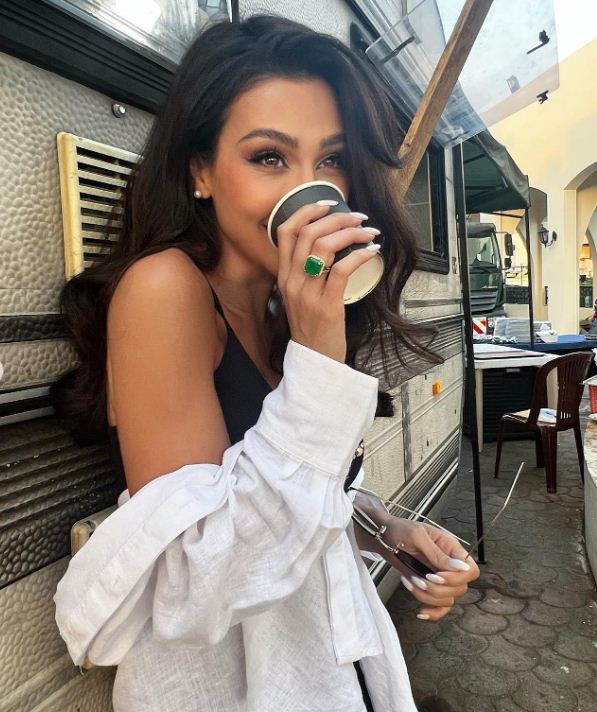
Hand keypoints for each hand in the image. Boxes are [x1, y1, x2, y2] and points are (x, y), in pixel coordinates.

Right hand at [276, 203, 380, 362]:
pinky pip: (342, 269)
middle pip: (308, 233)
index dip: (307, 211)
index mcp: (284, 276)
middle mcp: (292, 281)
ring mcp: (307, 293)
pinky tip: (372, 251)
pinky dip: (360, 254)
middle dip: (337, 218)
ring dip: (351, 232)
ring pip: (324, 247)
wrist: (314, 361)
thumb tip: (330, 245)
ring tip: (368, 231)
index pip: (286, 231)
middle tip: (358, 217)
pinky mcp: (326, 305)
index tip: (329, 203)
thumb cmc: (312, 327)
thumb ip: (306, 272)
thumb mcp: (300, 296)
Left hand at [354, 508, 479, 620]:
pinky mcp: (429, 588)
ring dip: (427, 597)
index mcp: (450, 548)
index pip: (470, 570)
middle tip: (419, 578)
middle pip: (460, 588)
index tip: (437, 576)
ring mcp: (440, 578)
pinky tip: (422, 612)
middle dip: (437, 588)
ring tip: (411, 582)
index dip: (457, 577)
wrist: (383, 537)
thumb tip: (460, 566)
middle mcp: (448, 565)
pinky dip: (433, 613)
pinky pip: (440, 607)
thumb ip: (437, 553)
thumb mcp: (417, 536)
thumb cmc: (400, 530)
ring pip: (448, 599)